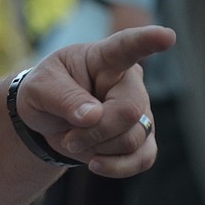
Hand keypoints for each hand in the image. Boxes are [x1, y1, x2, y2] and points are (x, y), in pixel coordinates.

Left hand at [17, 25, 175, 175]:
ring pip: (132, 139)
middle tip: (69, 137)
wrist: (46, 121)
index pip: (127, 47)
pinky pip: (143, 158)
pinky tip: (95, 164)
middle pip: (129, 111)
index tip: (166, 37)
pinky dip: (117, 167)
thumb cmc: (45, 93)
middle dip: (95, 132)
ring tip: (76, 140)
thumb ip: (63, 98)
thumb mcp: (38, 89)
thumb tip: (93, 116)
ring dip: (97, 149)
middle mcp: (128, 82)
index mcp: (103, 59)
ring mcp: (140, 110)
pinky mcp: (141, 138)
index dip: (147, 41)